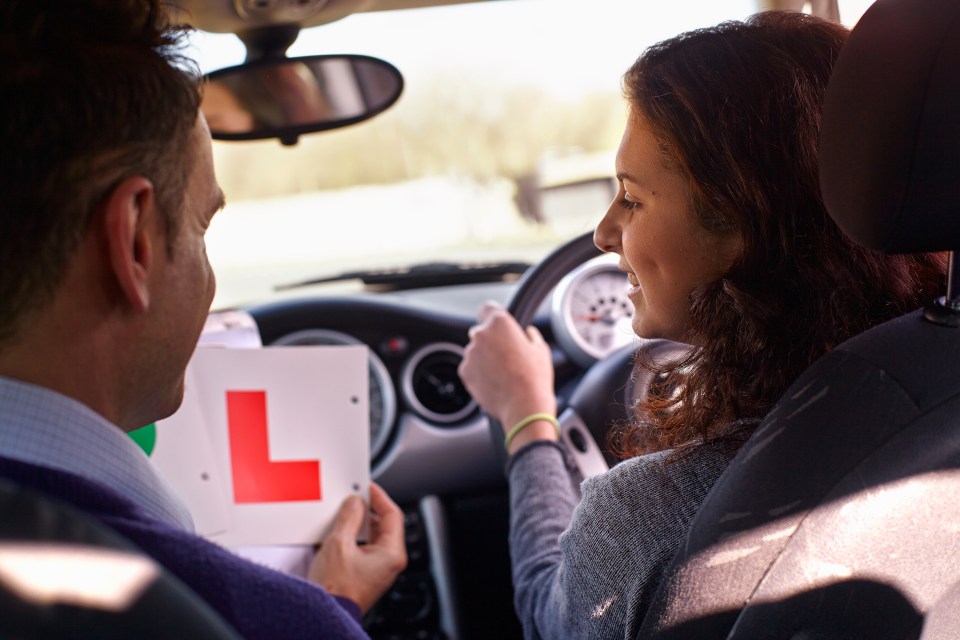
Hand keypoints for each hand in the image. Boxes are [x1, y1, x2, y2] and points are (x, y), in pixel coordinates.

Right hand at [307, 482, 406, 613]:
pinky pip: (365, 548)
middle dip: (367, 511)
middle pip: (384, 525)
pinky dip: (354, 538)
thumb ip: (349, 518)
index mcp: (392, 554)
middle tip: (353, 499)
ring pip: (374, 537)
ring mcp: (379, 570)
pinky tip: (340, 534)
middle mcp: (390, 562)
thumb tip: (355, 503)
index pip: (393, 515)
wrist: (323, 616)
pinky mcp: (367, 575)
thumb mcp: (339, 543)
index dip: (379, 497)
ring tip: (343, 515)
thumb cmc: (335, 589)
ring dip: (359, 524)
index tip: (368, 487)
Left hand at [458, 301, 556, 439]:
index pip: (488, 308)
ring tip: (503, 373)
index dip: (492, 315)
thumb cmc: (534, 377)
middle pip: (482, 331)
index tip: (496, 322)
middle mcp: (481, 335)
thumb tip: (528, 333)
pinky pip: (471, 367)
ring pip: (476, 351)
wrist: (524, 406)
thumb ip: (530, 336)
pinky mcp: (465, 371)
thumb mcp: (540, 349)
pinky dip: (479, 372)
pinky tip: (495, 382)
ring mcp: (470, 354)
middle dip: (491, 340)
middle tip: (507, 355)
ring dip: (485, 358)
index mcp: (500, 323)